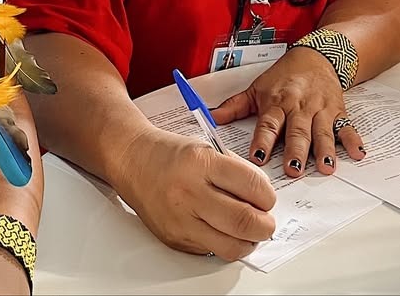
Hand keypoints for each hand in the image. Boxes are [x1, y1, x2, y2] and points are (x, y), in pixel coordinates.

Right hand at [115, 127, 275, 259]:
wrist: (131, 160)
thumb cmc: (169, 154)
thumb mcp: (207, 149)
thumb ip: (238, 173)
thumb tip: (264, 201)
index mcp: (201, 162)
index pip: (253, 187)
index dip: (268, 196)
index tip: (266, 198)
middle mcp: (189, 193)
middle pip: (246, 223)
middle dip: (265, 225)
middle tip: (264, 221)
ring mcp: (180, 220)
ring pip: (232, 247)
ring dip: (247, 241)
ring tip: (244, 229)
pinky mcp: (174, 239)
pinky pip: (211, 251)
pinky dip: (222, 242)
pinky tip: (218, 227)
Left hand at [211, 47, 365, 177]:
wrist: (315, 57)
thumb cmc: (282, 77)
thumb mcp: (256, 89)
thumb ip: (234, 107)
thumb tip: (209, 118)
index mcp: (276, 103)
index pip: (268, 123)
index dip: (262, 140)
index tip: (257, 157)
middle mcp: (298, 107)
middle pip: (297, 131)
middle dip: (295, 151)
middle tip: (293, 170)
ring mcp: (320, 110)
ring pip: (322, 132)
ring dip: (324, 150)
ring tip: (325, 168)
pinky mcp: (338, 112)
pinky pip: (347, 127)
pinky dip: (353, 140)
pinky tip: (357, 154)